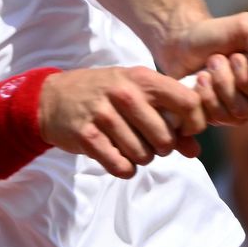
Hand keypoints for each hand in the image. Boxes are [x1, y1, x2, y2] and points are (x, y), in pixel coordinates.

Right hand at [38, 66, 205, 177]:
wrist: (52, 97)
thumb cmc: (104, 94)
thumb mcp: (136, 94)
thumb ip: (169, 119)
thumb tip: (195, 150)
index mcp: (142, 78)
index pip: (188, 102)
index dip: (194, 124)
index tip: (184, 132)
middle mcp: (125, 93)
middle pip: (166, 138)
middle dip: (162, 148)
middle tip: (150, 141)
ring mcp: (104, 114)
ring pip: (144, 155)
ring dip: (141, 158)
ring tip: (130, 145)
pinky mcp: (87, 135)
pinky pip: (120, 166)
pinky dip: (123, 168)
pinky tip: (117, 156)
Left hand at [160, 13, 247, 124]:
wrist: (181, 43)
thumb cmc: (217, 33)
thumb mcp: (246, 25)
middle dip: (244, 76)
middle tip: (230, 57)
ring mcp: (246, 107)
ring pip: (243, 111)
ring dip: (222, 82)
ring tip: (211, 64)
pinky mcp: (222, 118)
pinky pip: (221, 118)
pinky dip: (207, 95)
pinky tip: (200, 81)